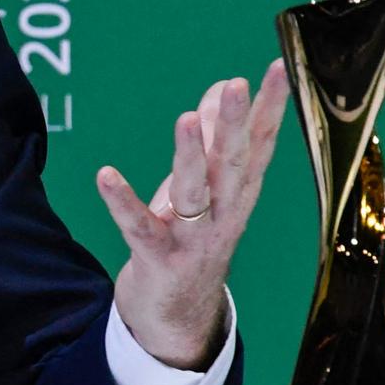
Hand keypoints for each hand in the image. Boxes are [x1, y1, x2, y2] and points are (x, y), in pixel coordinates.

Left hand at [95, 59, 289, 369]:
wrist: (179, 315)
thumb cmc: (193, 236)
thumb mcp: (207, 186)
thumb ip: (214, 138)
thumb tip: (222, 88)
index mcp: (238, 193)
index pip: (260, 145)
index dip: (271, 108)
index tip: (279, 69)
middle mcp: (224, 214)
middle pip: (231, 165)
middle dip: (235, 125)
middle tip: (237, 84)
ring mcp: (194, 239)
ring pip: (194, 194)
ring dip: (189, 157)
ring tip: (185, 119)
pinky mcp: (159, 258)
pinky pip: (138, 226)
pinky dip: (122, 202)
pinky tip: (105, 175)